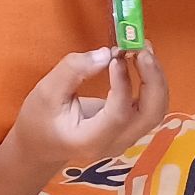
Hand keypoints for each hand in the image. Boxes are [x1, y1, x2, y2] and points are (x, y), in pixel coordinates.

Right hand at [8, 47, 169, 169]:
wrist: (41, 145)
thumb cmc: (39, 120)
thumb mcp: (46, 92)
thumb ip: (73, 71)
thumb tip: (105, 54)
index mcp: (91, 140)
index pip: (119, 113)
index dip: (123, 83)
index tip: (117, 55)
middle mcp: (115, 143)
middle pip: (150, 115)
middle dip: (153, 79)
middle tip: (141, 48)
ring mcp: (126, 138)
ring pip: (156, 110)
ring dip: (155, 78)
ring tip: (142, 49)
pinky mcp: (129, 129)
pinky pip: (149, 106)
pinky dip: (150, 82)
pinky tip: (140, 61)